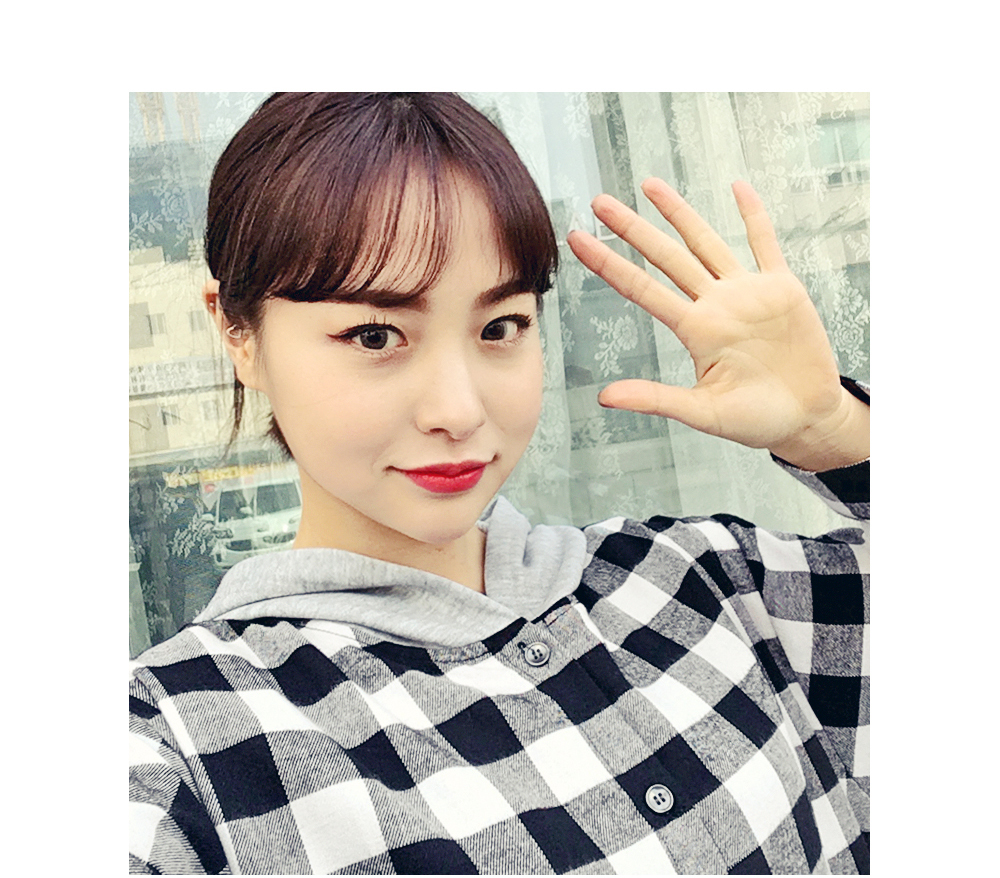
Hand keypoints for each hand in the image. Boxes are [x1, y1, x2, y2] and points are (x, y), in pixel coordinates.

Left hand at [566, 178, 868, 470]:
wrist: (806, 418)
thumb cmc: (755, 420)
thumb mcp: (702, 413)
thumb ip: (655, 399)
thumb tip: (604, 398)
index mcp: (695, 330)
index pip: (642, 289)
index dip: (609, 264)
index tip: (577, 240)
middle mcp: (715, 305)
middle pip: (666, 258)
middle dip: (633, 229)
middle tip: (598, 201)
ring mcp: (747, 293)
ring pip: (706, 243)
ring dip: (679, 213)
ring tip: (649, 184)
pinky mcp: (782, 289)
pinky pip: (765, 245)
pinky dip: (753, 216)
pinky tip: (737, 187)